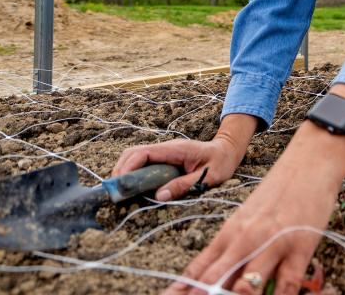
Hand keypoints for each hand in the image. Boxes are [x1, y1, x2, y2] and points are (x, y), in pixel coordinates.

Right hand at [111, 137, 243, 201]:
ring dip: (125, 173)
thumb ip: (184, 185)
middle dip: (121, 171)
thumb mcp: (208, 177)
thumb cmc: (222, 162)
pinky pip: (144, 163)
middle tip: (116, 194)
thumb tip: (159, 196)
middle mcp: (166, 148)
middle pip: (133, 153)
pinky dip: (134, 174)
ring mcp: (164, 152)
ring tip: (122, 194)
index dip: (127, 168)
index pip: (142, 153)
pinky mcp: (165, 159)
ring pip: (136, 158)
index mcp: (175, 149)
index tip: (119, 185)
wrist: (229, 149)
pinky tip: (134, 189)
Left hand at [164, 121, 344, 294]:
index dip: (181, 290)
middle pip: (215, 281)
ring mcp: (271, 245)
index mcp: (229, 234)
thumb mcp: (247, 218)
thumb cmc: (278, 192)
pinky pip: (287, 284)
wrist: (309, 163)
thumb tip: (216, 280)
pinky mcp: (299, 248)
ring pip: (247, 287)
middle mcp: (245, 241)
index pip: (198, 270)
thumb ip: (231, 249)